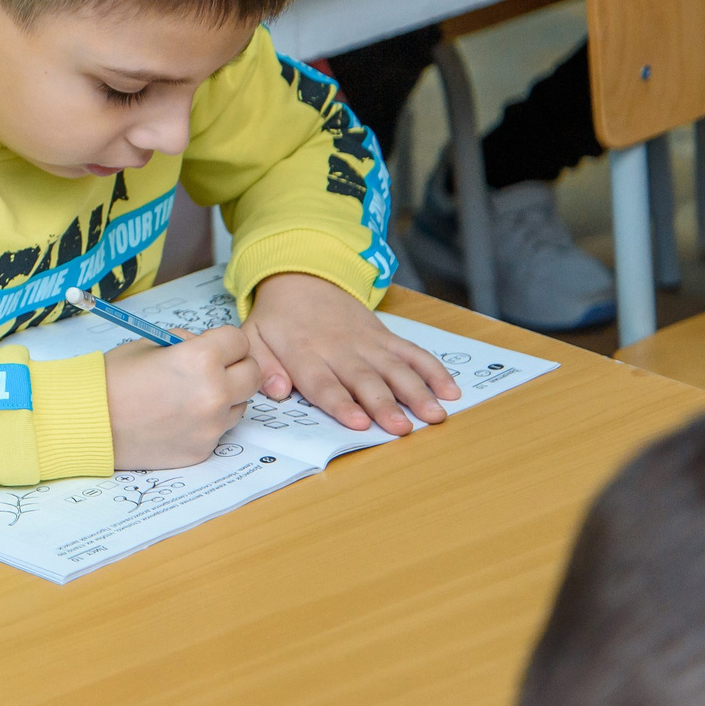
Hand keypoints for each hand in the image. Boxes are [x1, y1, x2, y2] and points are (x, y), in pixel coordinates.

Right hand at [106, 326, 261, 468]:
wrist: (89, 422)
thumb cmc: (113, 380)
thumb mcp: (150, 344)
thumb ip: (187, 343)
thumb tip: (208, 348)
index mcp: (201, 359)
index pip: (239, 341)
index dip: (225, 341)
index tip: (214, 346)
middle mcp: (214, 394)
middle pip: (252, 374)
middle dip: (236, 368)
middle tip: (214, 370)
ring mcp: (211, 426)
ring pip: (240, 405)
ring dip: (226, 397)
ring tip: (190, 397)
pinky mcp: (203, 450)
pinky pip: (219, 430)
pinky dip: (206, 423)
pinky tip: (177, 419)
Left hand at [241, 271, 456, 435]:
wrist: (302, 276)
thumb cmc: (277, 318)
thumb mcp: (253, 336)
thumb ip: (263, 365)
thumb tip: (277, 391)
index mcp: (305, 354)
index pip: (325, 384)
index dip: (342, 405)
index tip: (360, 423)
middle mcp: (340, 349)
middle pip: (365, 380)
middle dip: (385, 405)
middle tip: (403, 428)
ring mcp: (367, 342)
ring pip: (396, 369)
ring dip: (417, 392)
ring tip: (435, 415)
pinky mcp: (385, 337)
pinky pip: (413, 352)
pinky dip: (433, 370)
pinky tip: (450, 390)